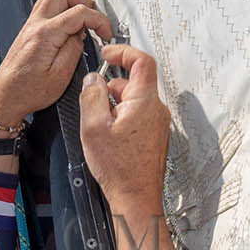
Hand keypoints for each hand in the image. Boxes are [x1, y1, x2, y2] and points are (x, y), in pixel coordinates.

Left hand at [0, 0, 112, 122]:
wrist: (7, 97)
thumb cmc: (28, 91)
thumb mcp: (61, 76)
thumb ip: (75, 49)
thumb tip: (81, 35)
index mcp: (45, 34)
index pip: (79, 12)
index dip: (99, 20)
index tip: (105, 33)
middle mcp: (35, 25)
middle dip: (85, 2)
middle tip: (94, 19)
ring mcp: (30, 26)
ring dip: (72, 2)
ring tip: (83, 19)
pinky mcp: (28, 31)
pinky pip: (46, 7)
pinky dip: (61, 9)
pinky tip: (68, 26)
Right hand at [79, 44, 180, 249]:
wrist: (136, 199)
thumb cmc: (119, 169)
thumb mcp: (94, 127)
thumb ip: (92, 96)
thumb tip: (92, 79)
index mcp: (144, 101)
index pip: (142, 60)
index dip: (123, 51)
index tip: (107, 54)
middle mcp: (156, 110)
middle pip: (133, 82)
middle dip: (110, 86)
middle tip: (93, 102)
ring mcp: (157, 124)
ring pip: (132, 100)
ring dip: (114, 104)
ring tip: (99, 126)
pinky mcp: (153, 136)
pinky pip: (136, 116)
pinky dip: (120, 118)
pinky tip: (108, 136)